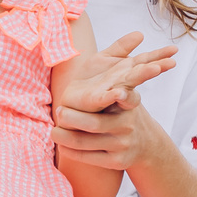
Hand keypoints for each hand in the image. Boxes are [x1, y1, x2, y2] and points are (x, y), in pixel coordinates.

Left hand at [52, 31, 179, 168]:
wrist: (143, 144)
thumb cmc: (123, 107)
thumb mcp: (126, 82)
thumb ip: (124, 57)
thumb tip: (138, 33)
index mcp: (129, 103)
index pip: (124, 97)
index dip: (117, 95)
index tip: (112, 92)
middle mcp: (127, 124)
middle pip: (93, 123)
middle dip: (74, 119)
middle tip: (59, 112)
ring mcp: (122, 145)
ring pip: (87, 142)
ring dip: (66, 137)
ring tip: (53, 131)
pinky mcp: (117, 162)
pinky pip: (89, 158)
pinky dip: (73, 152)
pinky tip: (62, 145)